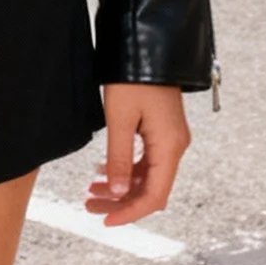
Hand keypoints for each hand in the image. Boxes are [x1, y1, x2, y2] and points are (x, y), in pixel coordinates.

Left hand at [86, 83, 189, 227]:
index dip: (130, 213)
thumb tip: (119, 195)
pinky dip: (126, 168)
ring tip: (92, 190)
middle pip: (151, 189)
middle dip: (120, 201)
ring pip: (147, 175)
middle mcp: (175, 145)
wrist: (146, 44)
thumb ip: (119, 160)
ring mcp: (170, 137)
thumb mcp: (120, 120)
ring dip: (121, 186)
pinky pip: (147, 159)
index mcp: (170, 147)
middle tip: (90, 205)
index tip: (105, 220)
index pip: (154, 196)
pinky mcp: (162, 128)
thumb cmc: (133, 78)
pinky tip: (103, 169)